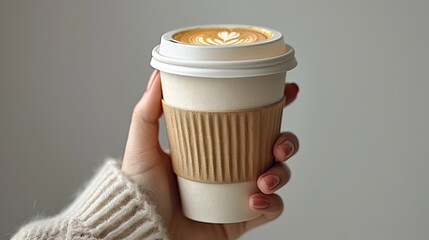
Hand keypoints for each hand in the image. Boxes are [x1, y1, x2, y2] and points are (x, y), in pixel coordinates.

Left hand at [121, 70, 298, 239]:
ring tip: (264, 179)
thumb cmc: (141, 191)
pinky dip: (272, 203)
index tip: (290, 92)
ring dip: (281, 173)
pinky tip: (254, 200)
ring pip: (279, 175)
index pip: (251, 121)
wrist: (145, 230)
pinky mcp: (241, 216)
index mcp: (215, 144)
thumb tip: (158, 75)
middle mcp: (232, 166)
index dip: (276, 107)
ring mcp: (239, 192)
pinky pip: (271, 208)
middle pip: (274, 147)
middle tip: (278, 145)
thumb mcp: (143, 144)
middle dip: (287, 142)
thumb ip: (147, 111)